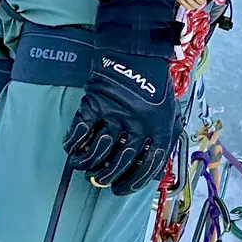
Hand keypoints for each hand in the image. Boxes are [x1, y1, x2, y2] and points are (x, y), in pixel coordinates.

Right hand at [64, 50, 176, 196]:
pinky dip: (73, 143)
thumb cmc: (153, 83)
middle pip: (122, 161)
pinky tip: (71, 148)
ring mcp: (116, 113)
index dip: (133, 183)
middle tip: (100, 181)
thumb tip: (156, 166)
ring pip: (99, 150)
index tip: (120, 190)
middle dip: (109, 176)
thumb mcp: (171, 110)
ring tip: (83, 167)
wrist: (135, 52)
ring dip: (88, 163)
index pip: (148, 166)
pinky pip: (81, 130)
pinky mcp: (96, 103)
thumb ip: (166, 136)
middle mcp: (139, 124)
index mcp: (160, 127)